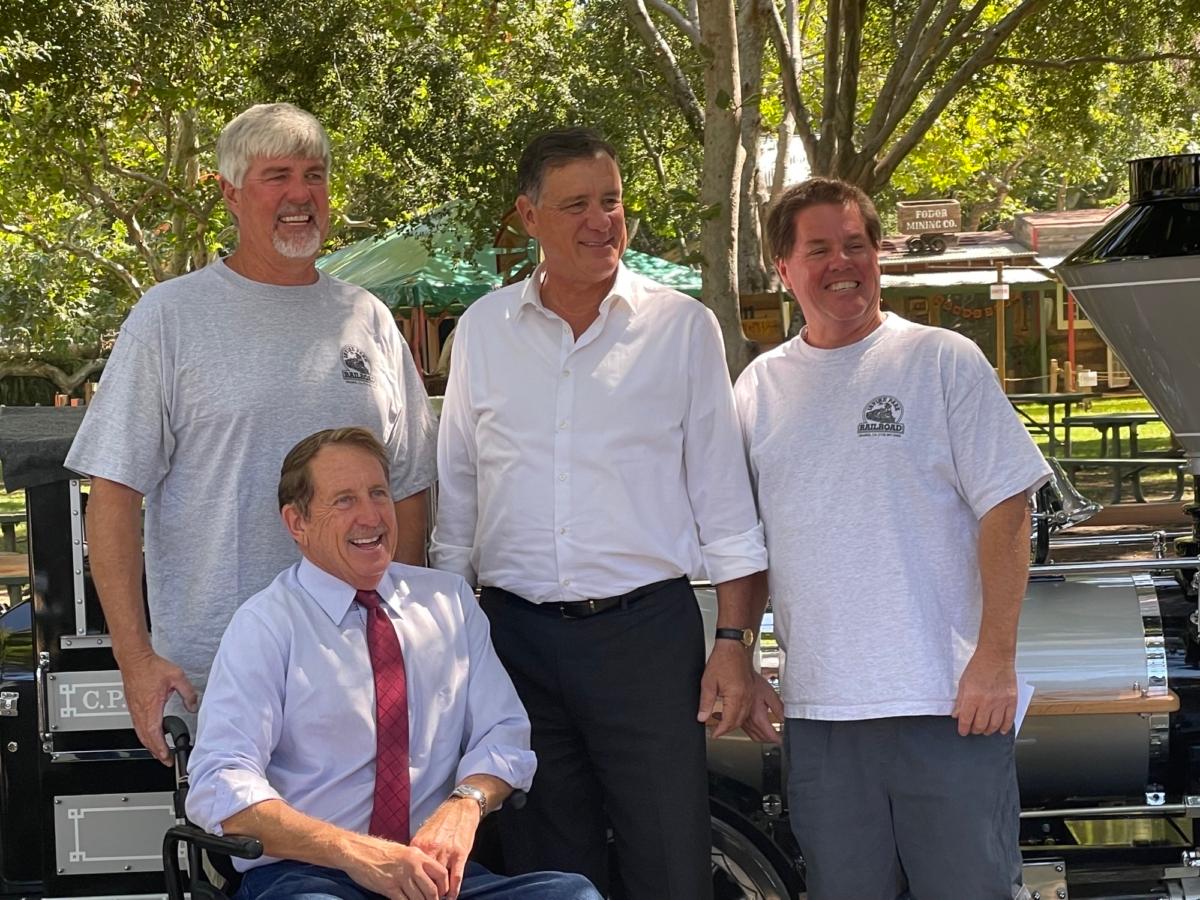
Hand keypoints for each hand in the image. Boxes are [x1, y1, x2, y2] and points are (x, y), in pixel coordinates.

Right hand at [117, 649, 197, 763]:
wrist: (134, 659)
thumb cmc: (151, 666)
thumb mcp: (177, 677)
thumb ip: (188, 693)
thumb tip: (193, 706)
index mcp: (151, 706)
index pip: (154, 734)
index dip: (160, 748)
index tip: (166, 757)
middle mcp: (140, 711)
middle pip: (146, 739)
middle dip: (156, 752)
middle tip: (165, 760)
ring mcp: (134, 710)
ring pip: (140, 734)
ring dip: (150, 745)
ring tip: (160, 752)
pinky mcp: (133, 706)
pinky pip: (138, 726)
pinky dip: (145, 736)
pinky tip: (151, 736)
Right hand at [344, 836, 448, 899]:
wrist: (357, 851)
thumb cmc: (379, 851)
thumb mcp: (403, 851)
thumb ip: (416, 862)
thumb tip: (427, 876)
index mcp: (418, 855)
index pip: (441, 873)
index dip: (444, 887)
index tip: (443, 895)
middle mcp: (412, 865)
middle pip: (432, 890)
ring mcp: (401, 877)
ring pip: (419, 899)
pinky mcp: (388, 887)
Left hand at [410, 797, 479, 899]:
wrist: (460, 808)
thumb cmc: (442, 822)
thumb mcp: (424, 834)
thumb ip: (418, 851)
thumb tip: (408, 867)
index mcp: (419, 845)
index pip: (412, 872)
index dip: (412, 885)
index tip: (411, 895)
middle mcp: (431, 849)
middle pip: (425, 878)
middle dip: (424, 893)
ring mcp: (446, 851)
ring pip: (440, 881)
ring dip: (439, 894)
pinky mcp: (460, 853)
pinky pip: (456, 877)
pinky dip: (453, 890)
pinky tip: (451, 897)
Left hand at [698, 640, 753, 738]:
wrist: (733, 647)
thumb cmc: (722, 660)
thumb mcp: (708, 682)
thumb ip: (705, 703)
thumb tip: (702, 717)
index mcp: (736, 696)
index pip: (730, 721)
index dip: (721, 730)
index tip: (715, 734)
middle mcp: (746, 697)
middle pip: (739, 721)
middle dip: (728, 728)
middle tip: (718, 731)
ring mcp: (751, 694)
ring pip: (746, 716)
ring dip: (735, 722)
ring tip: (724, 724)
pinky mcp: (752, 690)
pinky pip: (749, 708)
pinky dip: (742, 714)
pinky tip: (734, 713)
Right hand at [740, 673, 782, 743]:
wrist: (739, 679)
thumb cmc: (754, 683)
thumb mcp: (771, 694)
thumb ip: (779, 709)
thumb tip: (786, 719)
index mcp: (758, 717)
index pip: (770, 736)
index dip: (779, 739)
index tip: (784, 740)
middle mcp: (749, 722)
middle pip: (762, 739)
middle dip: (772, 740)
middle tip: (780, 737)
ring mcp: (743, 722)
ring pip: (755, 737)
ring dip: (764, 738)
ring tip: (772, 734)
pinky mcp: (740, 720)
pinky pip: (748, 732)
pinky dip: (756, 734)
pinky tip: (760, 729)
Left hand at [952, 651, 1016, 736]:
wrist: (995, 657)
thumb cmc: (979, 666)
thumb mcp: (963, 683)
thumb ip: (960, 701)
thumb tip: (957, 715)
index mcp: (972, 697)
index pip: (966, 720)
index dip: (963, 729)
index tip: (963, 731)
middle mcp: (987, 702)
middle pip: (980, 725)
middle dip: (975, 730)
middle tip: (973, 730)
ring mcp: (1001, 702)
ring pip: (994, 725)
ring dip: (988, 731)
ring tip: (985, 730)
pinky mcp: (1011, 701)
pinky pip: (1009, 719)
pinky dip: (1004, 727)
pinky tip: (1000, 730)